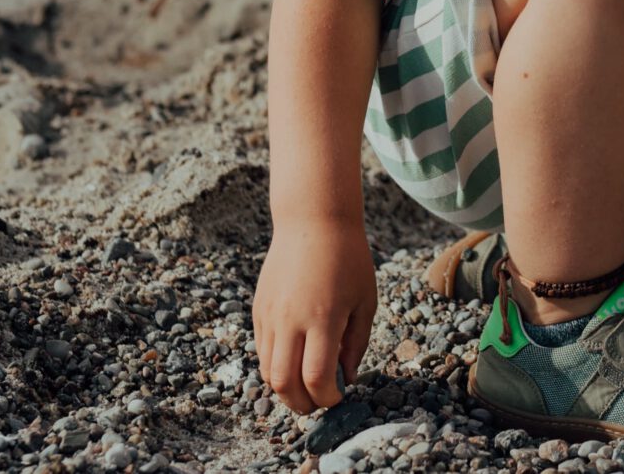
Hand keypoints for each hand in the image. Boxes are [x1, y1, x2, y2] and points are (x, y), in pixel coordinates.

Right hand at [254, 215, 377, 413]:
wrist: (313, 221)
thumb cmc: (348, 259)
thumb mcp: (364, 300)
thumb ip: (356, 343)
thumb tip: (347, 378)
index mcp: (323, 317)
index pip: (316, 377)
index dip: (327, 397)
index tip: (339, 396)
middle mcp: (290, 320)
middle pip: (283, 383)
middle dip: (301, 404)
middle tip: (318, 402)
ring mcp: (270, 315)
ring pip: (267, 371)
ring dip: (285, 388)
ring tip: (306, 386)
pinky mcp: (258, 309)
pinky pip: (262, 350)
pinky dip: (276, 366)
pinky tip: (295, 360)